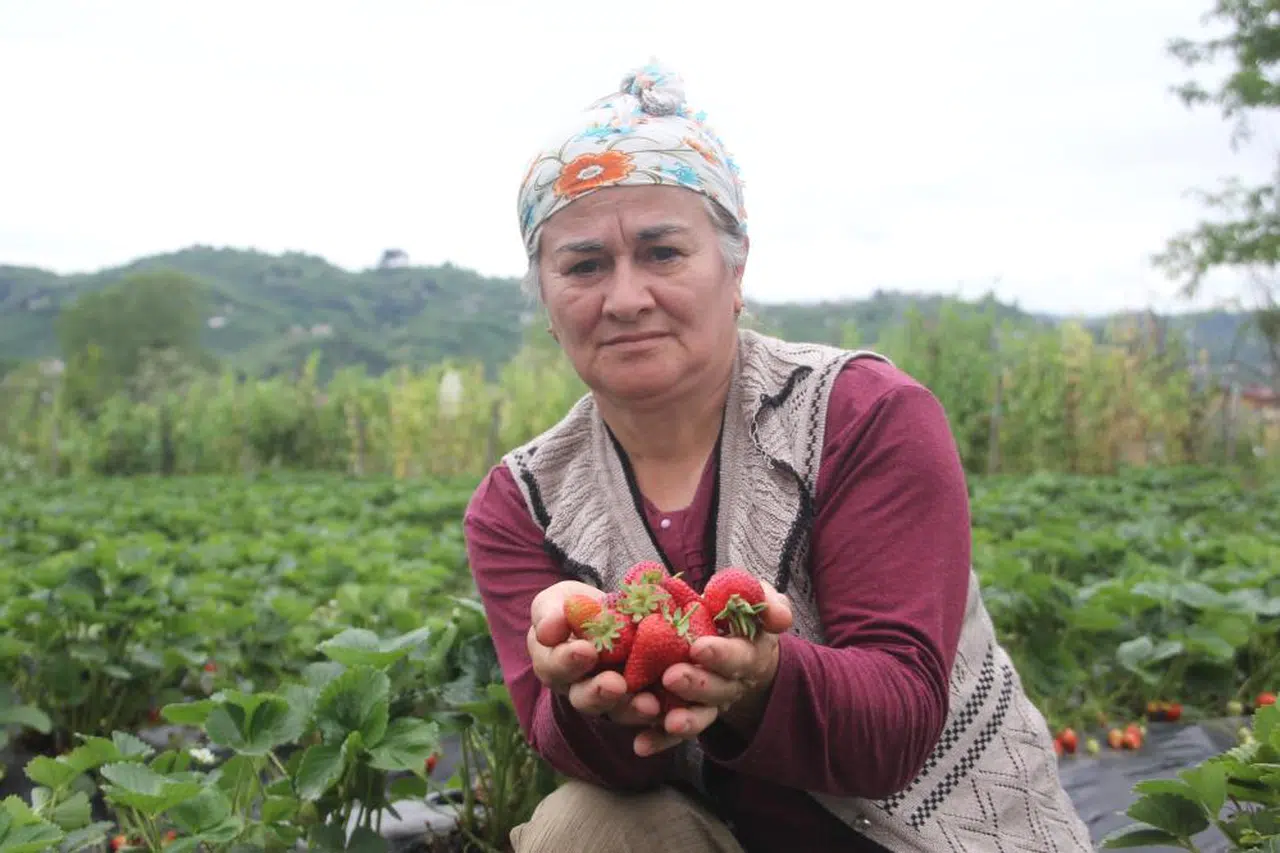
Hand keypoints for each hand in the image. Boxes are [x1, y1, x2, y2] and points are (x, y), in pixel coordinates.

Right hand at [527, 580, 660, 726]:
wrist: (610, 611)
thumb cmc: (575, 606)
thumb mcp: (557, 601)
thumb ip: (550, 614)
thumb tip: (548, 630)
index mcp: (554, 664)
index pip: (554, 667)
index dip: (568, 661)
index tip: (586, 650)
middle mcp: (579, 687)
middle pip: (585, 698)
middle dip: (600, 693)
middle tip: (615, 684)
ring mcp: (612, 696)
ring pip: (617, 710)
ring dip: (632, 709)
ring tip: (648, 704)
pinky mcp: (640, 696)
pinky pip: (648, 709)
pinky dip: (659, 709)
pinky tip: (670, 704)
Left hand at [633, 580, 793, 756]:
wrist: (738, 646)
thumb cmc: (743, 617)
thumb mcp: (760, 602)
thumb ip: (769, 604)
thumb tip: (779, 617)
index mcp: (749, 654)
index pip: (739, 657)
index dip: (721, 655)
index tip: (699, 648)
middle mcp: (731, 684)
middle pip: (717, 690)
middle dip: (696, 685)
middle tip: (671, 676)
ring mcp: (710, 703)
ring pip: (700, 716)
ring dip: (683, 720)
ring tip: (660, 717)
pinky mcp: (688, 714)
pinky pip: (675, 733)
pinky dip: (660, 740)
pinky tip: (641, 745)